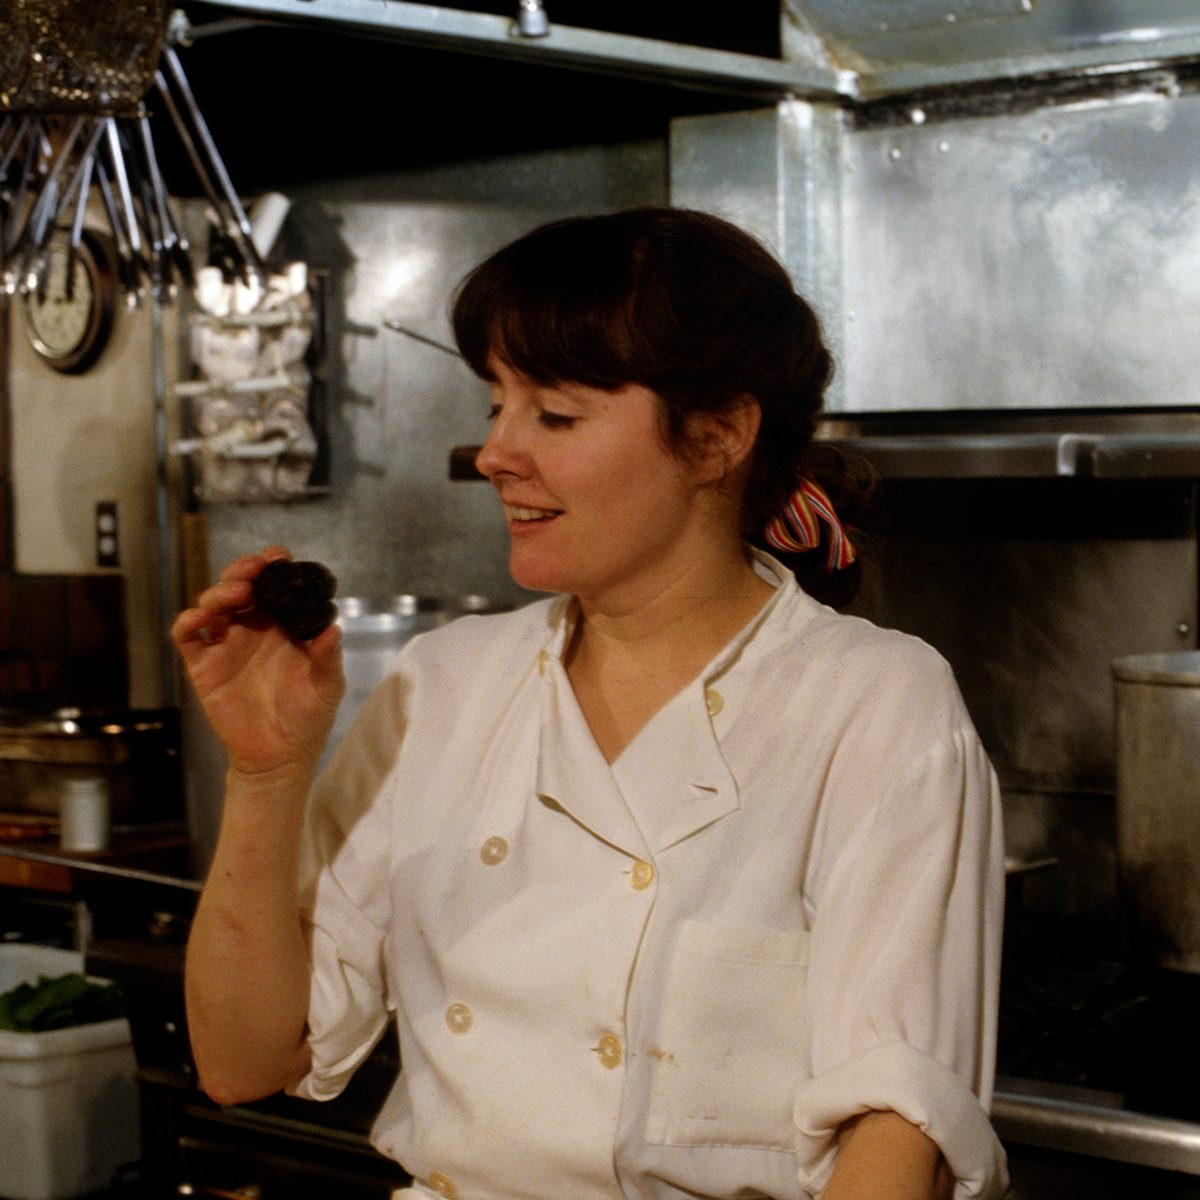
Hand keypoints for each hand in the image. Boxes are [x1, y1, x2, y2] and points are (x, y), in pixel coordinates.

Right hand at [172, 546, 344, 775]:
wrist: (280, 758)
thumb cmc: (308, 718)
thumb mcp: (327, 686)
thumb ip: (329, 657)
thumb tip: (334, 627)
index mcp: (284, 626)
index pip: (276, 586)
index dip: (275, 567)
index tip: (279, 558)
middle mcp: (253, 629)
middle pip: (240, 586)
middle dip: (244, 570)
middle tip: (254, 571)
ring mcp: (227, 645)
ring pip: (213, 604)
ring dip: (219, 591)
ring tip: (237, 593)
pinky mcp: (204, 666)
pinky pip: (188, 636)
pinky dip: (188, 621)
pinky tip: (200, 617)